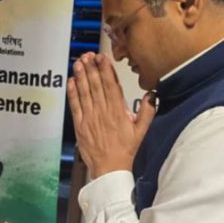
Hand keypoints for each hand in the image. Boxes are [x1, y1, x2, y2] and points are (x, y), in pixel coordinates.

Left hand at [66, 53, 156, 177]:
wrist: (110, 167)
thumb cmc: (126, 149)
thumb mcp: (142, 130)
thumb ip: (148, 111)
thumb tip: (152, 94)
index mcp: (118, 112)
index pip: (111, 86)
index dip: (106, 70)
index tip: (102, 58)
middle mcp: (103, 112)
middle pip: (96, 86)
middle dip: (92, 68)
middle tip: (88, 55)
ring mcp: (90, 118)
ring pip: (84, 93)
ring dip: (81, 76)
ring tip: (79, 63)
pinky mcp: (80, 125)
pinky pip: (75, 106)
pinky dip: (72, 93)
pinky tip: (71, 81)